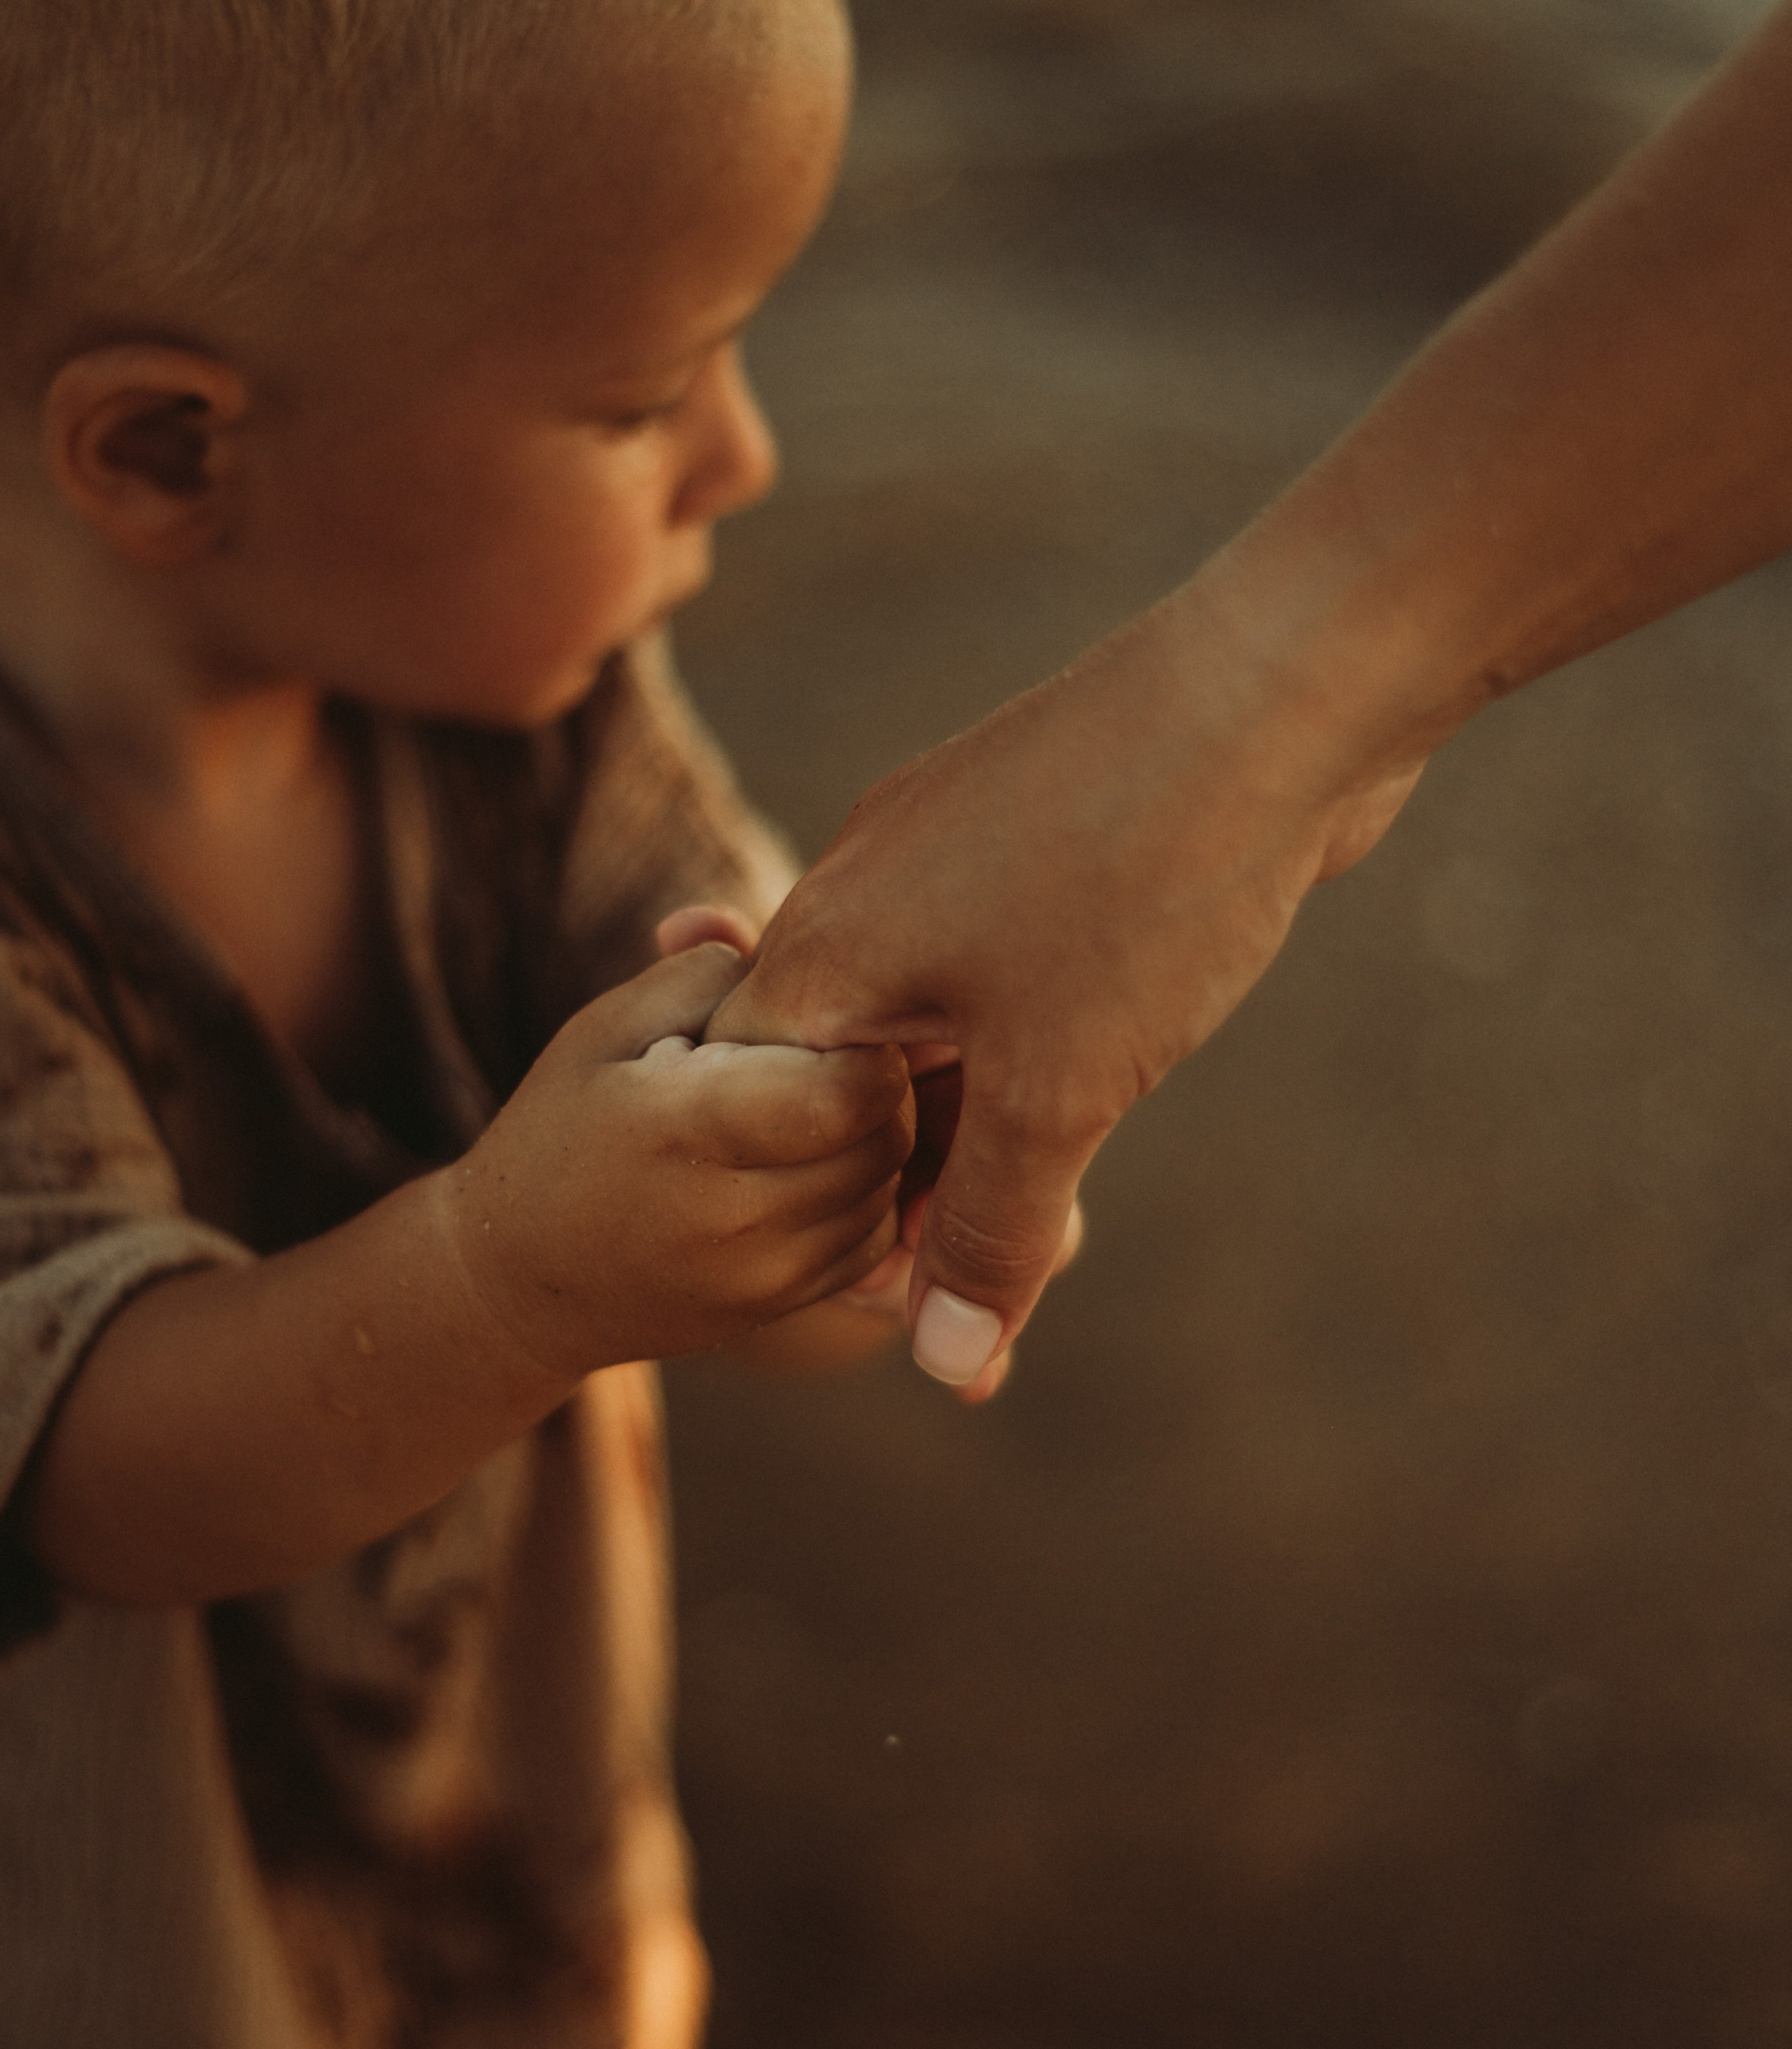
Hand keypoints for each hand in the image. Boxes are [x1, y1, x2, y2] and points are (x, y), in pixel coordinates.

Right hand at [440, 942, 913, 1379]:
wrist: (519, 1280)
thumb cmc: (563, 1128)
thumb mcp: (606, 1027)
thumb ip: (707, 971)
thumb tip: (806, 950)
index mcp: (684, 1126)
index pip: (851, 1088)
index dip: (863, 1039)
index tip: (829, 1017)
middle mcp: (731, 1216)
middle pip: (884, 1135)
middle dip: (878, 1081)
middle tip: (829, 1052)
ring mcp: (760, 1276)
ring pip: (889, 1186)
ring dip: (874, 1137)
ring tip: (815, 1103)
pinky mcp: (780, 1306)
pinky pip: (877, 1238)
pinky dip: (865, 1193)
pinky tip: (811, 1162)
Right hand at [705, 590, 1419, 1389]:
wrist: (1289, 684)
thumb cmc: (1147, 879)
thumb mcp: (1059, 1092)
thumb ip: (990, 1228)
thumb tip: (947, 1364)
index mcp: (830, 946)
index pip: (760, 1108)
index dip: (824, 1216)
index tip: (902, 1293)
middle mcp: (867, 884)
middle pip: (844, 1069)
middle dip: (909, 1178)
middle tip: (988, 1277)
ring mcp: (954, 845)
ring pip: (931, 1017)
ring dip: (976, 1113)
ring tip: (1051, 1206)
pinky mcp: (1042, 826)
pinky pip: (1002, 961)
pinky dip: (1029, 1037)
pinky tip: (1103, 1073)